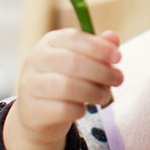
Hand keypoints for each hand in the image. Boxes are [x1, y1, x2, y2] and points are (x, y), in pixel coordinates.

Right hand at [4, 29, 121, 149]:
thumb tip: (113, 37)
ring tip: (105, 96)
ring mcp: (31, 85)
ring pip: (67, 87)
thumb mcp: (80, 60)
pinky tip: (83, 109)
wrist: (36, 112)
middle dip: (102, 72)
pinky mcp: (33, 109)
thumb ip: (97, 49)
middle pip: (73, 63)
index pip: (74, 38)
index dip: (99, 47)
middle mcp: (36, 60)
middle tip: (118, 79)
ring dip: (94, 92)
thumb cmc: (64, 79)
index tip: (118, 57)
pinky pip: (62, 109)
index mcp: (49, 42)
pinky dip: (79, 110)